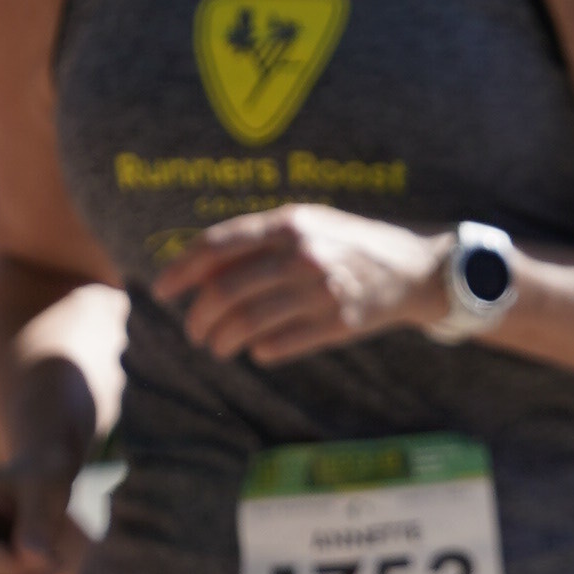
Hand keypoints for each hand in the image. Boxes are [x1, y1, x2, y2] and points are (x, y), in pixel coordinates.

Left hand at [152, 204, 450, 364]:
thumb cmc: (347, 243)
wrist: (412, 267)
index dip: (180, 271)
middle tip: (192, 331)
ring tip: (218, 346)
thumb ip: (255, 241)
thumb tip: (197, 271)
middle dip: (198, 318)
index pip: (216, 247)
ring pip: (246, 324)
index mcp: (289, 223)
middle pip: (224, 292)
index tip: (161, 291)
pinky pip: (278, 346)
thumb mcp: (305, 224)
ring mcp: (321, 291)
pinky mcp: (337, 324)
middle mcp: (302, 255)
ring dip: (222, 341)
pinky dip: (259, 351)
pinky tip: (258, 348)